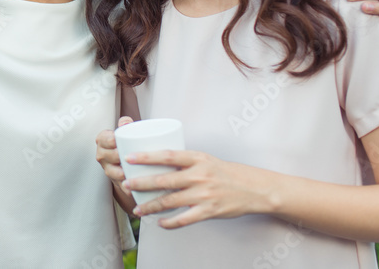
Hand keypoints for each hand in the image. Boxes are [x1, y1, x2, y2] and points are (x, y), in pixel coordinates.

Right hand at [96, 116, 133, 195]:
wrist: (122, 161)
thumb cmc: (124, 143)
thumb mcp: (123, 132)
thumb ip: (125, 124)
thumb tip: (126, 122)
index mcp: (102, 140)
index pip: (107, 139)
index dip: (114, 140)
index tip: (122, 140)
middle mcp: (102, 155)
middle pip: (111, 155)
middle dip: (121, 156)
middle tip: (133, 155)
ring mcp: (108, 169)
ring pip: (114, 172)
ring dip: (123, 173)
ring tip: (132, 173)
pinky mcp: (115, 182)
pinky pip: (121, 186)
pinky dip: (127, 188)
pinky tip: (134, 188)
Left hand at [123, 150, 271, 227]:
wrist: (252, 188)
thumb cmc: (223, 172)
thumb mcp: (204, 159)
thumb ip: (184, 162)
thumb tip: (156, 162)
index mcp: (197, 158)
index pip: (168, 155)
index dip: (147, 157)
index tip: (129, 158)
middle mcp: (199, 175)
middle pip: (165, 180)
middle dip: (142, 183)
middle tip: (126, 184)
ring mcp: (204, 194)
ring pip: (171, 201)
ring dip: (151, 206)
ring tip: (137, 208)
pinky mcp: (209, 211)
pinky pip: (184, 219)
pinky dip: (170, 223)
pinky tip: (160, 223)